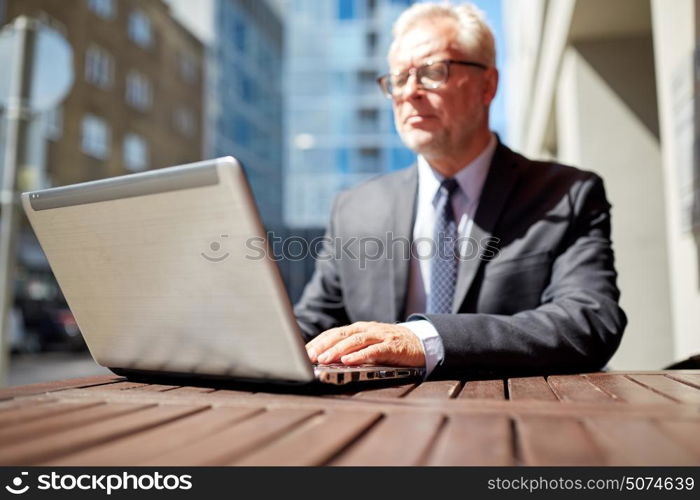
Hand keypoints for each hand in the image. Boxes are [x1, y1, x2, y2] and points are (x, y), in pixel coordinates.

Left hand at [305, 321, 425, 366]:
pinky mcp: (392, 346)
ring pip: (355, 341)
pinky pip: (374, 350)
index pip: (334, 332)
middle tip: (309, 355)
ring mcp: (380, 336)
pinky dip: (360, 355)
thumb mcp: (369, 345)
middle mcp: (367, 330)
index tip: (304, 351)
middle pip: (341, 334)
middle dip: (323, 345)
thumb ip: (351, 350)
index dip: (318, 341)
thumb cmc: (391, 346)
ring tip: (325, 358)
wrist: (421, 342)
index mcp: (359, 329)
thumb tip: (326, 360)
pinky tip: (348, 361)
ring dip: (338, 349)